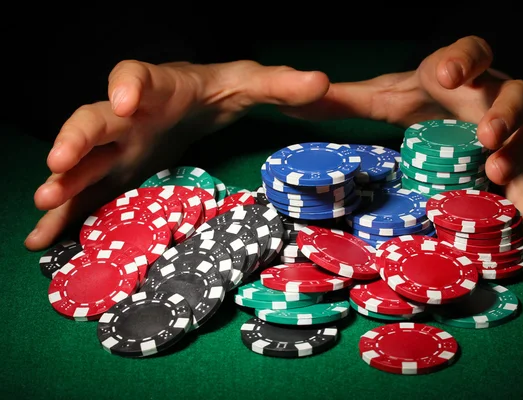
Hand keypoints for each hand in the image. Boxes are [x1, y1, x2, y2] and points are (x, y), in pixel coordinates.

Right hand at [25, 60, 329, 250]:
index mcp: (158, 87)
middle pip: (94, 120)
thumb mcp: (252, 82)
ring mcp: (117, 148)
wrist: (190, 102)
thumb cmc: (216, 90)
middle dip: (76, 141)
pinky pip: (86, 194)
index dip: (129, 85)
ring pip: (83, 164)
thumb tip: (321, 82)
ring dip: (63, 186)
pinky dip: (64, 215)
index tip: (127, 98)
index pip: (136, 75)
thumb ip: (282, 84)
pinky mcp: (116, 174)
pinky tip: (42, 240)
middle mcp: (127, 116)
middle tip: (60, 165)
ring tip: (45, 208)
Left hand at [283, 36, 522, 262]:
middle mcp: (491, 96)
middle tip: (484, 136)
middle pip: (516, 92)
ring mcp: (509, 130)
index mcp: (458, 72)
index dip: (465, 60)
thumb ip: (341, 101)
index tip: (446, 77)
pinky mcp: (513, 164)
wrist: (439, 118)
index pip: (471, 51)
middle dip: (504, 112)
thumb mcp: (376, 99)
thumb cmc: (413, 101)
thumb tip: (299, 101)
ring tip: (497, 174)